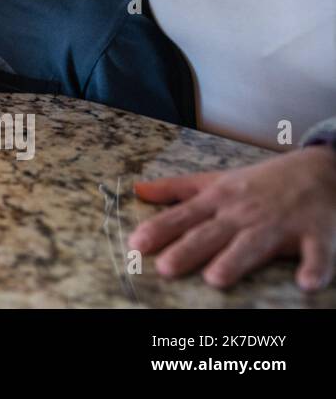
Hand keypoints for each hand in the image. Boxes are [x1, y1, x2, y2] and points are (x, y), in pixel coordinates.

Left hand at [128, 145, 335, 289]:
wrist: (318, 170)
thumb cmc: (259, 181)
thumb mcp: (215, 180)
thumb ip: (176, 189)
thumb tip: (137, 190)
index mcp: (219, 200)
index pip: (183, 216)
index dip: (160, 230)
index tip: (136, 244)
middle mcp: (244, 213)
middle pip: (212, 234)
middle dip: (188, 249)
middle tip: (165, 268)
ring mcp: (279, 223)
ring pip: (254, 244)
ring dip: (236, 260)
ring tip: (215, 278)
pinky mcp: (315, 233)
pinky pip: (315, 253)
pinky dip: (314, 267)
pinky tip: (306, 282)